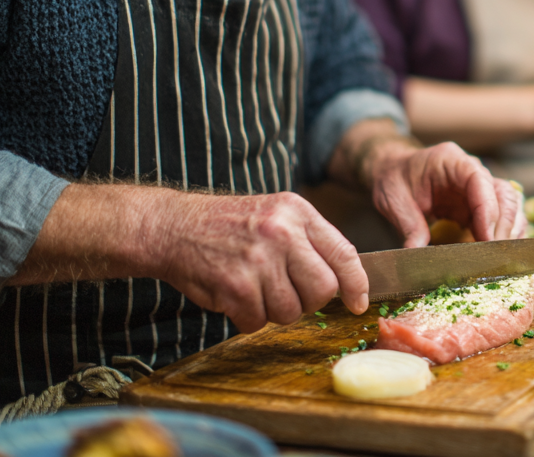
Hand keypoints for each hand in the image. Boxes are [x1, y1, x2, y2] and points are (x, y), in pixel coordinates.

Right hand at [149, 189, 367, 333]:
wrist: (175, 226)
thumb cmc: (230, 226)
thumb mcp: (277, 214)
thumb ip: (310, 241)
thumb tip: (347, 279)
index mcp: (298, 212)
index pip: (344, 254)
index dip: (356, 284)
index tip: (358, 301)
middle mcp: (282, 233)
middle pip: (323, 290)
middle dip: (309, 301)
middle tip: (287, 292)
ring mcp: (259, 260)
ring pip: (291, 312)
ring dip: (274, 311)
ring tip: (255, 288)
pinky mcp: (236, 286)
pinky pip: (258, 322)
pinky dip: (247, 318)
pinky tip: (235, 296)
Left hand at [358, 138, 525, 248]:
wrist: (393, 172)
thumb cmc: (394, 179)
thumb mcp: (394, 200)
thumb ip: (408, 225)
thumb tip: (417, 254)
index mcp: (452, 161)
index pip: (480, 180)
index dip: (488, 210)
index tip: (487, 239)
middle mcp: (472, 171)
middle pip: (503, 193)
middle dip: (504, 224)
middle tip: (495, 254)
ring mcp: (479, 188)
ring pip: (510, 204)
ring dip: (509, 230)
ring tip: (502, 256)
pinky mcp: (479, 205)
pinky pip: (502, 216)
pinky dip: (505, 234)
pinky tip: (499, 252)